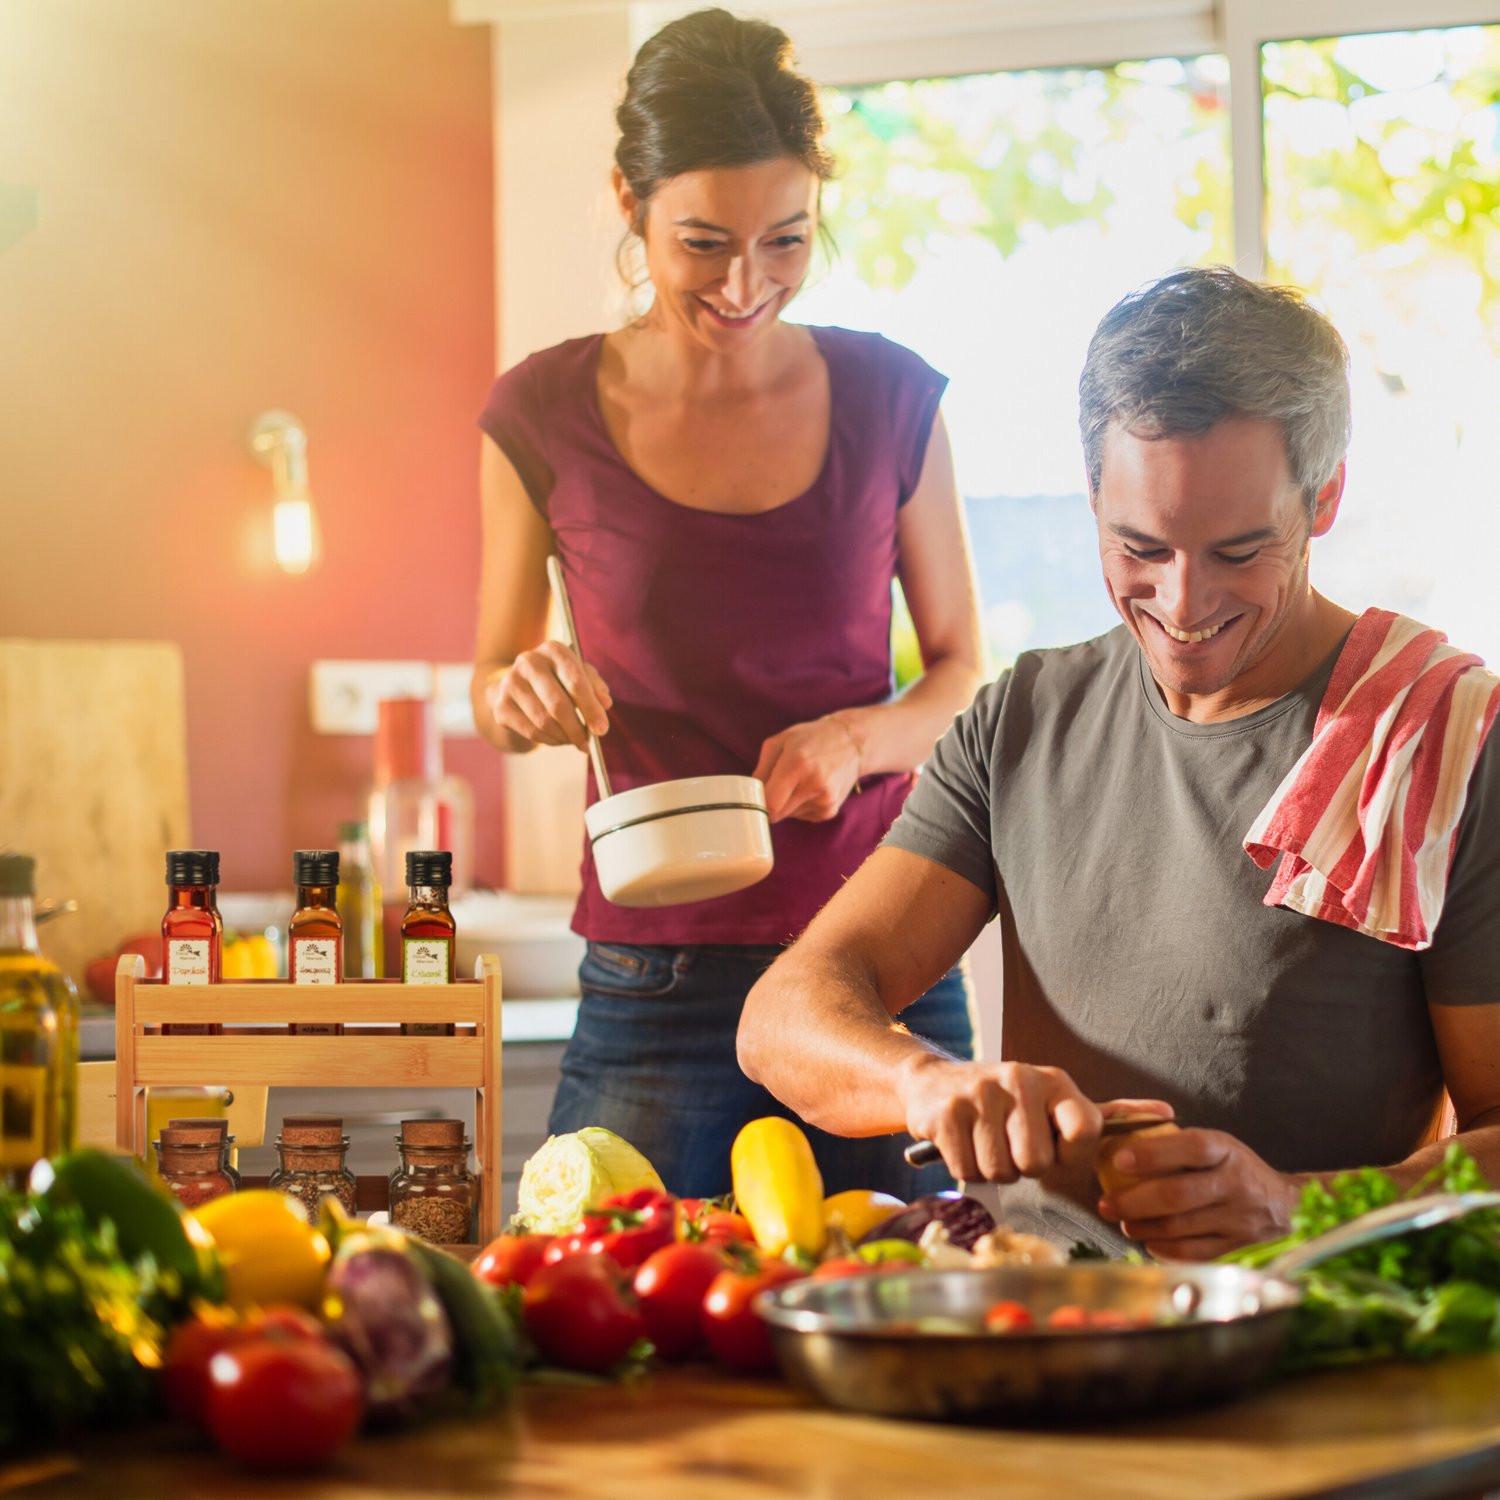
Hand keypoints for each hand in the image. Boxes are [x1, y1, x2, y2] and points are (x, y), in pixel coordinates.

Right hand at [484, 642, 612, 750]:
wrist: (517, 686)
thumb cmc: (557, 680)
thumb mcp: (579, 676)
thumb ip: (595, 686)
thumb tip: (605, 703)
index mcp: (553, 650)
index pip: (575, 680)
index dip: (590, 708)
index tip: (602, 729)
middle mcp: (529, 661)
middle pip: (557, 704)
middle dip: (577, 729)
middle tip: (588, 743)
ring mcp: (511, 683)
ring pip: (544, 721)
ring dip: (564, 737)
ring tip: (574, 740)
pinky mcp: (501, 705)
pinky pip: (531, 731)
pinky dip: (549, 740)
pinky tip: (558, 739)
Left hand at [752, 713, 863, 822]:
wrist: (852, 743)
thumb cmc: (811, 738)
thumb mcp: (780, 742)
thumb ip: (761, 769)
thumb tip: (749, 795)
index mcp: (797, 764)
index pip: (770, 804)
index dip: (757, 804)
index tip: (753, 798)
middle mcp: (813, 785)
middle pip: (777, 814)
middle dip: (769, 804)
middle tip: (774, 787)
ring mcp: (824, 800)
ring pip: (788, 816)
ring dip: (786, 804)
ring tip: (798, 782)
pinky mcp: (830, 811)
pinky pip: (802, 816)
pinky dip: (799, 806)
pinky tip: (809, 788)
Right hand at [897, 1055, 1102, 1182]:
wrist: (933, 1083)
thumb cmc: (1004, 1104)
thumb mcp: (1051, 1102)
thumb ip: (1103, 1114)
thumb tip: (1165, 1111)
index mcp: (1054, 1081)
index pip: (1084, 1131)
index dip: (1070, 1157)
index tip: (1053, 1150)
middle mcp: (1019, 1079)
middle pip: (1036, 1163)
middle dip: (1023, 1167)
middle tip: (1010, 1145)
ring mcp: (980, 1094)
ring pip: (1000, 1171)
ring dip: (993, 1170)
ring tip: (985, 1142)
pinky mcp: (947, 1113)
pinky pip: (967, 1171)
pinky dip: (965, 1167)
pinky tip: (963, 1142)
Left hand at [1097, 1128, 1298, 1260]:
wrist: (1289, 1207)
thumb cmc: (1237, 1169)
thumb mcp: (1219, 1146)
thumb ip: (1180, 1145)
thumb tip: (1124, 1141)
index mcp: (1227, 1151)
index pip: (1190, 1147)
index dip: (1152, 1153)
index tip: (1119, 1159)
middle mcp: (1235, 1184)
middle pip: (1178, 1195)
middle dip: (1134, 1200)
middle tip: (1106, 1203)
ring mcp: (1238, 1220)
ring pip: (1180, 1228)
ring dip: (1143, 1227)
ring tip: (1124, 1222)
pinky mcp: (1238, 1248)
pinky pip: (1193, 1253)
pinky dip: (1164, 1249)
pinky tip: (1148, 1241)